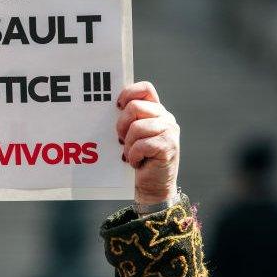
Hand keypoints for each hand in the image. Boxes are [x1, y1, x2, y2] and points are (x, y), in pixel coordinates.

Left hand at [116, 81, 179, 204]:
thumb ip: (127, 121)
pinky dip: (134, 156)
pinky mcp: (168, 146)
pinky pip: (142, 144)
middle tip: (122, 141)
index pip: (145, 89)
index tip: (117, 107)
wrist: (152, 187)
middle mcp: (165, 118)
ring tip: (131, 155)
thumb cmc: (137, 160)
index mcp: (156, 112)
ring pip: (137, 127)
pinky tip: (137, 163)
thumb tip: (107, 109)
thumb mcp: (130, 136)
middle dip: (121, 125)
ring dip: (128, 145)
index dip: (128, 93)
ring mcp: (169, 131)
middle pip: (135, 107)